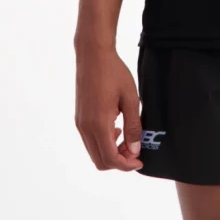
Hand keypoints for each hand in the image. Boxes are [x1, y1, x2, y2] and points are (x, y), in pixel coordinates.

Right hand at [75, 45, 143, 170]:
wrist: (93, 55)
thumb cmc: (113, 72)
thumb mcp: (130, 98)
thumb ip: (133, 126)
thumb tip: (135, 150)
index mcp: (98, 123)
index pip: (110, 158)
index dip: (126, 165)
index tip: (139, 160)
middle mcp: (85, 127)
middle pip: (100, 161)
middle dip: (119, 161)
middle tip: (134, 149)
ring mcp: (80, 123)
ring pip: (94, 152)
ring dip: (111, 152)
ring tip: (127, 137)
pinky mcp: (79, 118)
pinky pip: (90, 141)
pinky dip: (103, 143)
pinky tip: (115, 128)